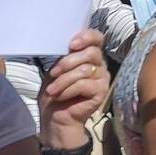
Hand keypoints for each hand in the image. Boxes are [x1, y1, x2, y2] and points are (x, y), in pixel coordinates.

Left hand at [39, 30, 107, 147]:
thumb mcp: (55, 70)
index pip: (96, 37)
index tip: (71, 44)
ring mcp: (102, 78)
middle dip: (67, 63)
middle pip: (90, 53)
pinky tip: (60, 96)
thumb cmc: (54, 92)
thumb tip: (67, 46)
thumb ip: (64, 56)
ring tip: (53, 90)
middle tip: (54, 73)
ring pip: (84, 70)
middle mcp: (99, 64)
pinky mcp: (102, 92)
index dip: (86, 37)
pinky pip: (84, 84)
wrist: (54, 117)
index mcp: (89, 55)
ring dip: (64, 80)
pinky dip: (68, 90)